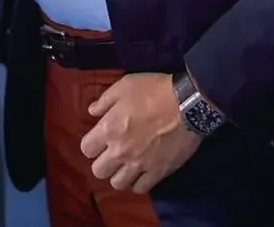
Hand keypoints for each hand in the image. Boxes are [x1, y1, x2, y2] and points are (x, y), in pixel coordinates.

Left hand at [81, 72, 200, 193]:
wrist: (188, 103)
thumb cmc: (154, 90)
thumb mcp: (125, 85)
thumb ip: (105, 100)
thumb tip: (92, 111)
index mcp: (109, 129)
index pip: (86, 149)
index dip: (92, 144)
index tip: (100, 139)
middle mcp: (120, 151)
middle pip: (99, 171)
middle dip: (103, 163)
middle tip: (113, 153)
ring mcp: (139, 164)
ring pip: (118, 184)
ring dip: (120, 175)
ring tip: (128, 165)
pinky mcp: (158, 172)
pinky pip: (141, 188)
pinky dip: (139, 182)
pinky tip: (143, 172)